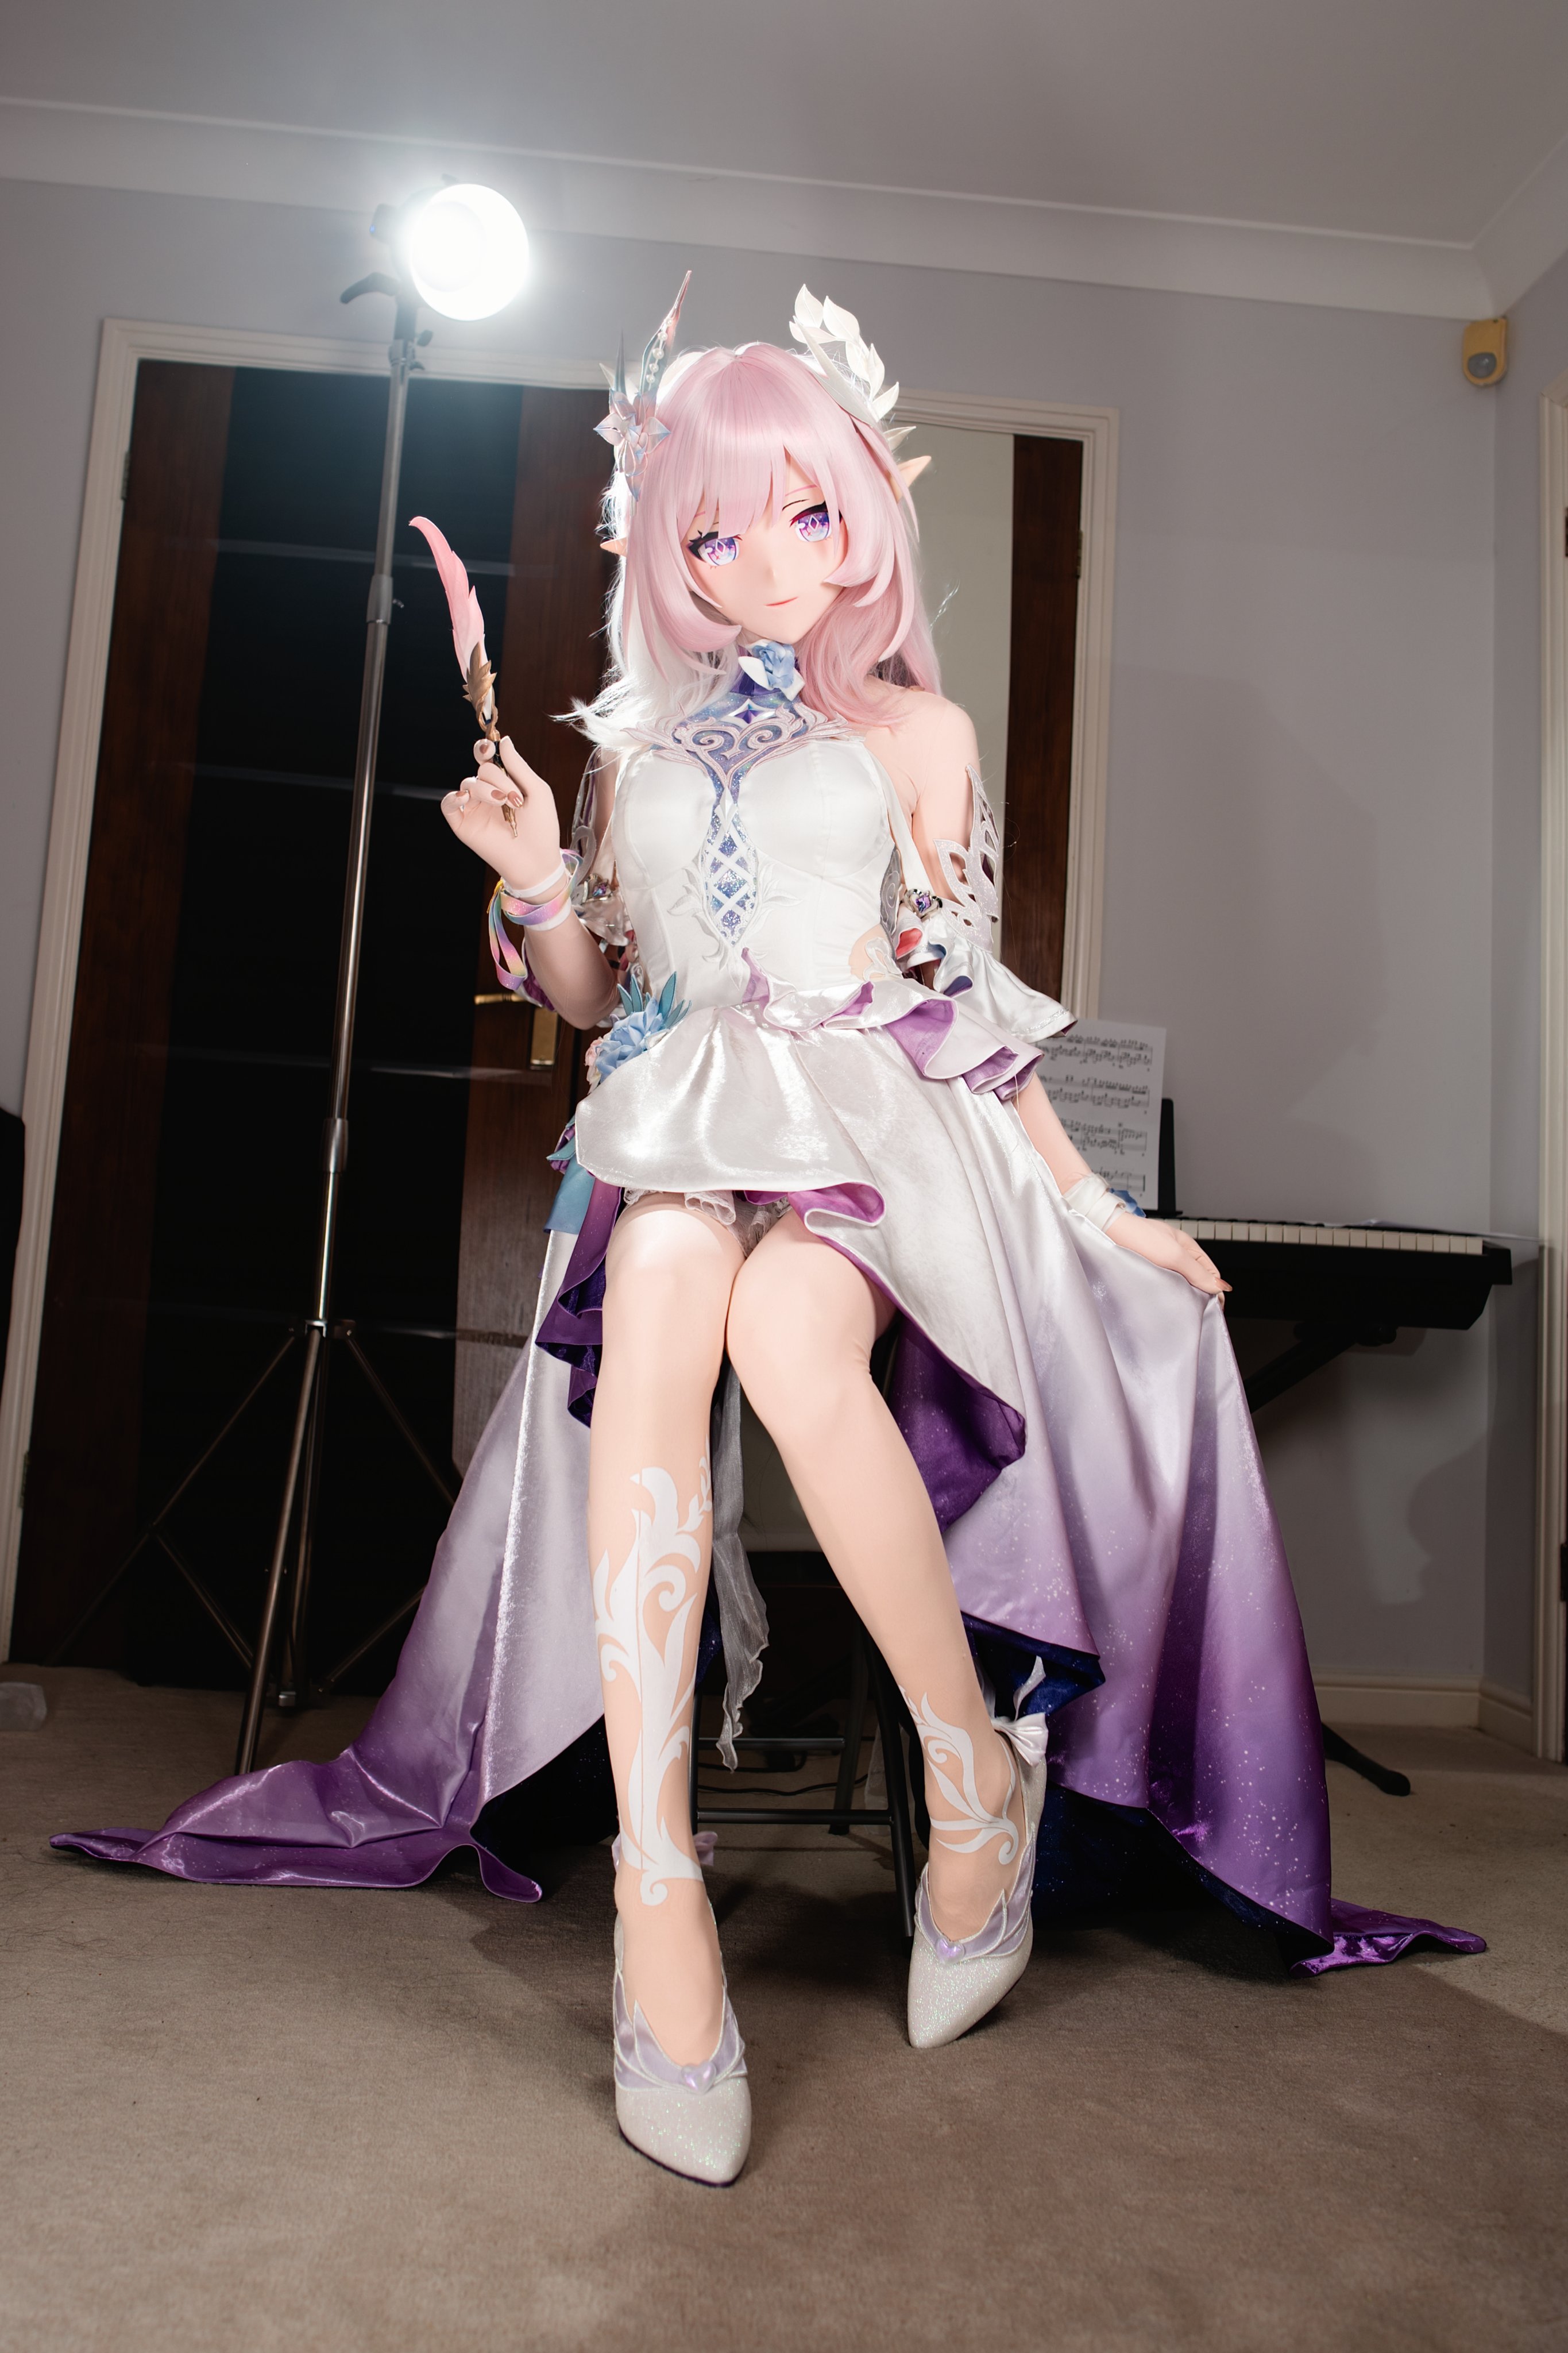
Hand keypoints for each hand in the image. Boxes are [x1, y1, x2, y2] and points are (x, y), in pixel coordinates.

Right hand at [441, 735, 564, 887]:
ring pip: (468, 784)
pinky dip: (454, 798)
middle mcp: (487, 795)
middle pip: (482, 771)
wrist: (537, 861)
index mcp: (504, 785)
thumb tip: (504, 741)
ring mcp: (474, 809)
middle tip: (515, 798)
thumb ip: (518, 766)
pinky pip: (448, 804)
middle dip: (500, 780)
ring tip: (504, 804)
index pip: (487, 760)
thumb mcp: (536, 791)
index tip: (489, 748)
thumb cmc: (542, 828)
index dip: (484, 750)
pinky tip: (466, 799)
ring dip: (486, 790)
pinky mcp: (463, 825)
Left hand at [1106, 1212, 1229, 1298]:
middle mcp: (1176, 1254)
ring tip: (1181, 1307)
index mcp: (1187, 1247)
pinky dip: (1168, 1292)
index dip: (1215, 1288)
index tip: (1214, 1307)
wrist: (1105, 1232)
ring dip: (1183, 1294)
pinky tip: (1165, 1300)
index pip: (1210, 1271)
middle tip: (1197, 1311)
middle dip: (1200, 1293)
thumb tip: (1219, 1286)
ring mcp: (1161, 1262)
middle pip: (1197, 1278)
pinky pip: (1165, 1283)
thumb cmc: (1139, 1237)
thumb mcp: (1174, 1255)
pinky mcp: (1147, 1269)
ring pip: (1180, 1282)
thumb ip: (1197, 1271)